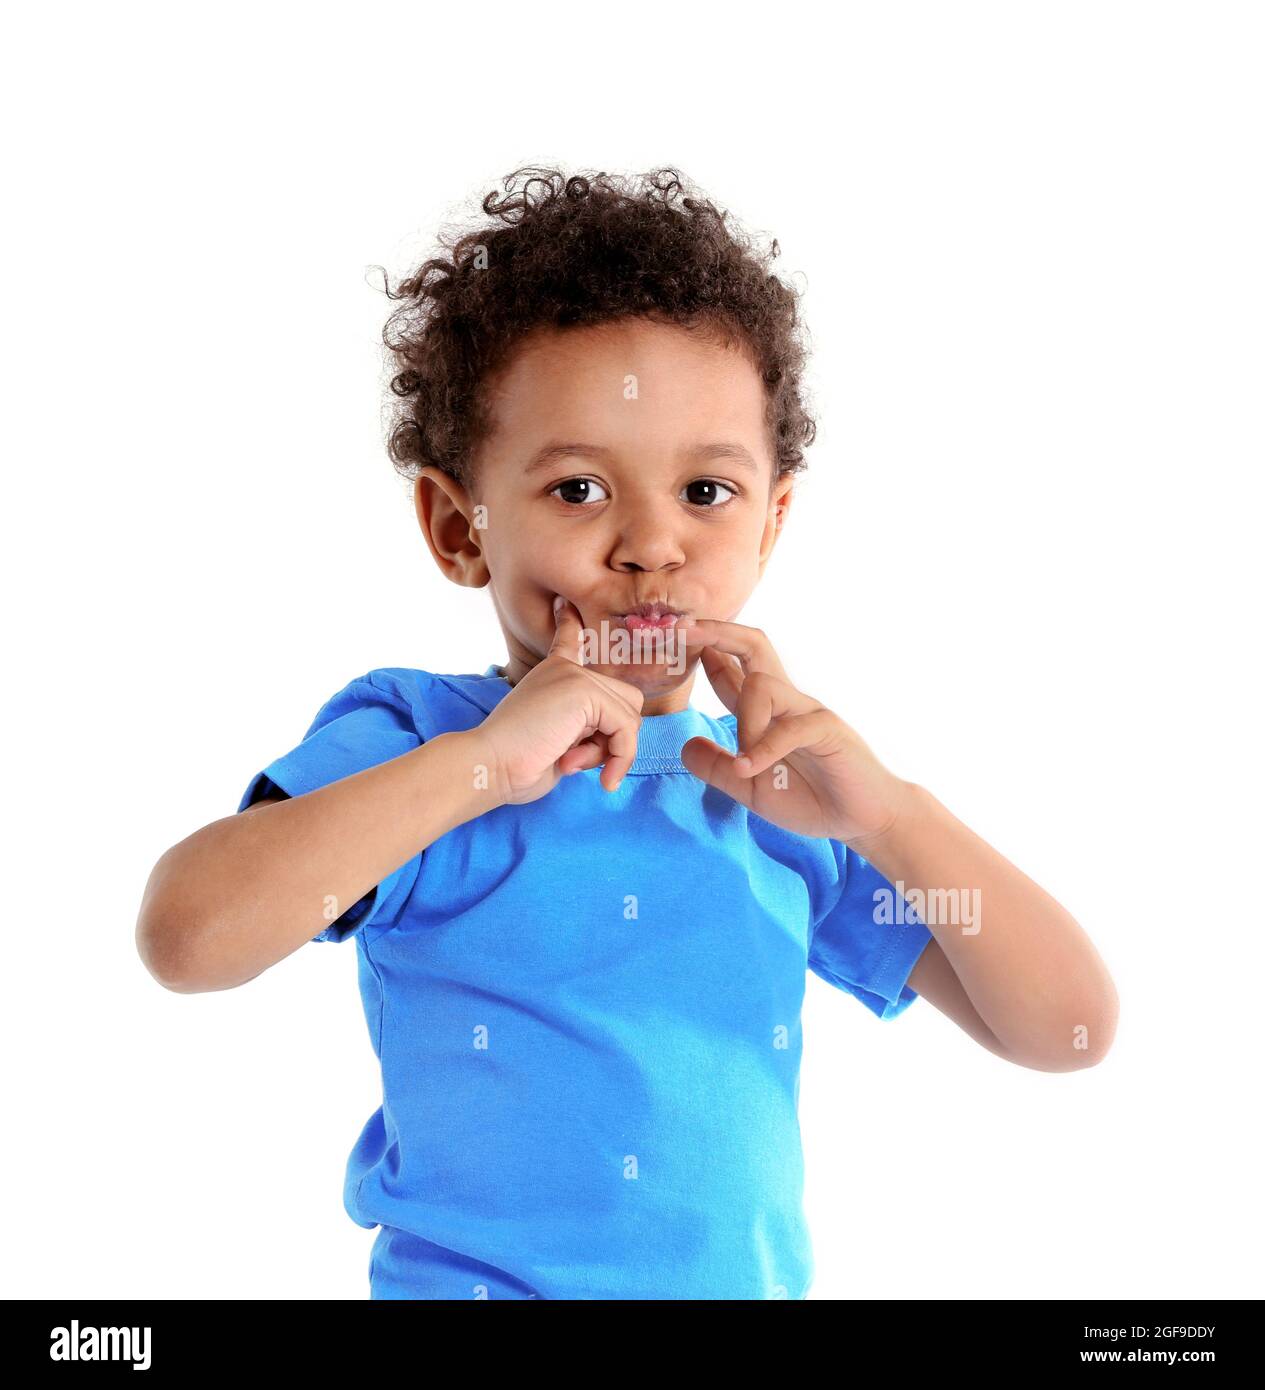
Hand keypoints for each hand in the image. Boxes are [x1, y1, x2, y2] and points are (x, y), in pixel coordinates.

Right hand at [473, 596, 645, 804]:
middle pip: (625, 699)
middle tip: (577, 760)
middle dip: (613, 738)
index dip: (568, 623)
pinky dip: (620, 757)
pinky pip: (626, 728)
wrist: (490, 764)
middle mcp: (565, 669)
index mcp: (552, 675)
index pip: (567, 640)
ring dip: (611, 751)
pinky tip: (601, 776)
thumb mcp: (557, 739)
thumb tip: (621, 734)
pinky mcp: (585, 691)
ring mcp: (576, 676)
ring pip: (629, 716)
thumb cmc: (518, 763)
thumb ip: (584, 727)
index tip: (563, 604)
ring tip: (572, 761)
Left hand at [677, 620, 913, 848]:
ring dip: (743, 719)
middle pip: (753, 645)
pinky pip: (789, 729)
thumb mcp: (750, 788)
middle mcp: (786, 701)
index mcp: (766, 712)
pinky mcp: (828, 730)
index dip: (701, 650)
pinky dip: (763, 749)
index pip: (730, 667)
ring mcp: (808, 711)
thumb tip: (685, 746)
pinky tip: (750, 769)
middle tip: (682, 630)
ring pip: (764, 684)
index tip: (670, 636)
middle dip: (716, 632)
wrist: (863, 819)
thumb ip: (718, 768)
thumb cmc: (811, 799)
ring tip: (742, 762)